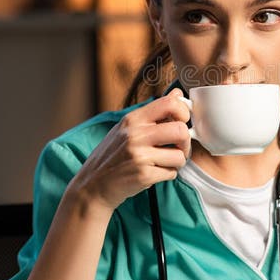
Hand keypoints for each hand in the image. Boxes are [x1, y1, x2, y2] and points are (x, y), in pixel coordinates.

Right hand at [67, 88, 191, 213]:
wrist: (93, 185)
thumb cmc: (113, 155)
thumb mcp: (127, 127)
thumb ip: (154, 112)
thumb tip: (177, 94)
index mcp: (133, 119)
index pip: (170, 103)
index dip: (183, 112)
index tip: (181, 122)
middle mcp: (136, 135)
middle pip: (181, 130)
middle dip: (185, 142)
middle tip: (178, 148)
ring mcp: (139, 155)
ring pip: (180, 156)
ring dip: (177, 162)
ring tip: (164, 162)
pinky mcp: (143, 175)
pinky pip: (172, 173)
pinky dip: (167, 175)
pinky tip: (154, 173)